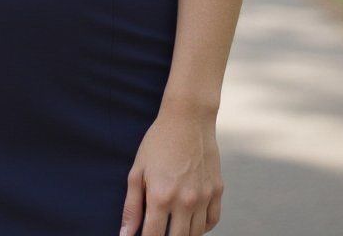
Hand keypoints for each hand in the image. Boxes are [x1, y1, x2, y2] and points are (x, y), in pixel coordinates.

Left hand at [118, 104, 223, 235]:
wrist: (188, 118)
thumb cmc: (158, 142)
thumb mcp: (137, 170)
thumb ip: (131, 206)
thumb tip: (125, 234)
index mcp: (161, 196)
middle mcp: (185, 201)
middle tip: (159, 227)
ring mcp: (204, 197)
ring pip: (196, 234)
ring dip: (183, 233)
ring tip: (173, 224)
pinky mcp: (217, 190)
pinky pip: (212, 221)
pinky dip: (202, 227)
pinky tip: (190, 219)